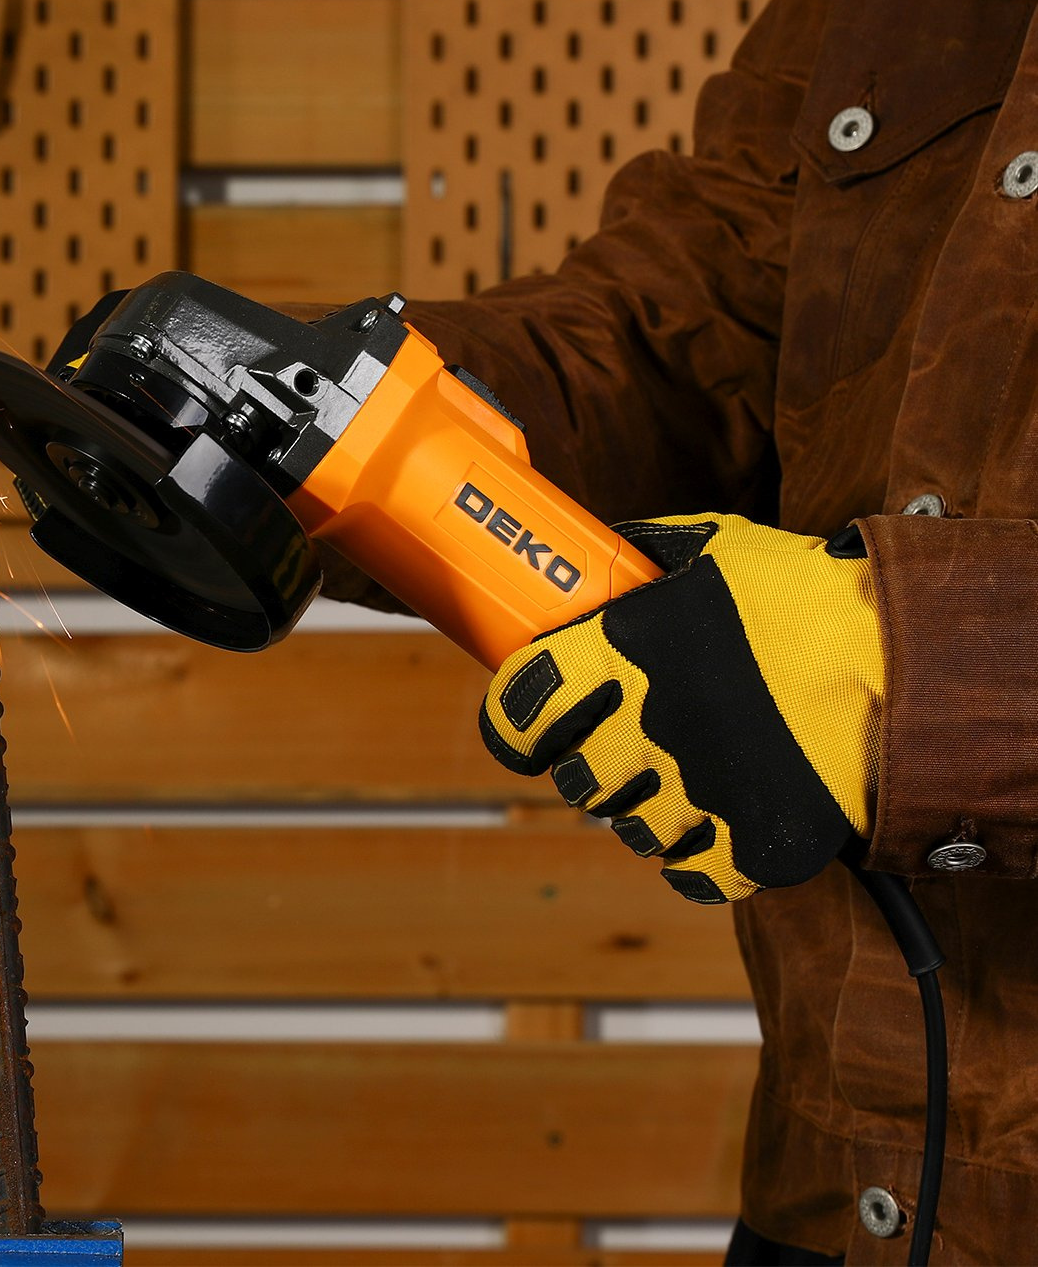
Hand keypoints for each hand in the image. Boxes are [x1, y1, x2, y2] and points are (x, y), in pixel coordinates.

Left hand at [479, 514, 881, 901]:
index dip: (511, 721)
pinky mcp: (750, 842)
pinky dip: (689, 854)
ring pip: (628, 826)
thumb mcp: (717, 547)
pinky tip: (704, 822)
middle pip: (575, 776)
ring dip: (639, 807)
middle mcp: (647, 726)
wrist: (908, 664)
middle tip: (610, 746)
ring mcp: (697, 791)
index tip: (519, 725)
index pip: (521, 705)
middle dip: (586, 763)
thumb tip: (608, 550)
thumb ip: (651, 551)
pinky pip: (688, 871)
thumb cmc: (808, 597)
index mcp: (626, 652)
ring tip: (669, 778)